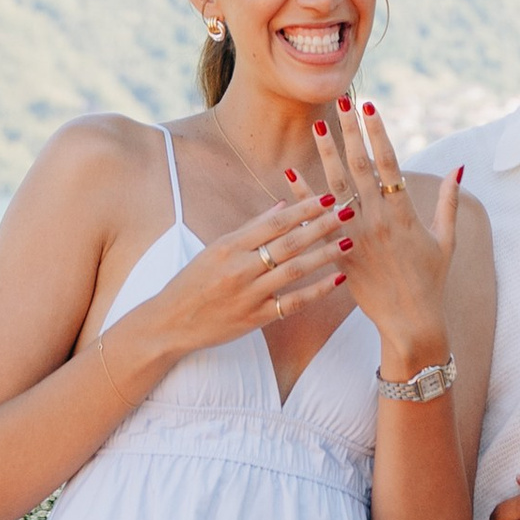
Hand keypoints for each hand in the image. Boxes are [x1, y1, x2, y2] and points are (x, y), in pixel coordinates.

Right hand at [145, 189, 348, 358]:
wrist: (170, 322)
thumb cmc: (193, 282)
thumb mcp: (216, 249)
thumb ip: (251, 228)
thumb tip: (283, 206)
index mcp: (229, 245)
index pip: (274, 222)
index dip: (304, 209)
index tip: (328, 197)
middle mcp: (240, 268)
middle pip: (289, 242)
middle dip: (321, 226)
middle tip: (348, 213)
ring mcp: (249, 294)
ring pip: (295, 270)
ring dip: (325, 254)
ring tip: (349, 241)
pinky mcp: (256, 318)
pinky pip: (293, 302)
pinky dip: (317, 290)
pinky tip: (337, 279)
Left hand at [306, 95, 458, 373]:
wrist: (411, 322)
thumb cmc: (432, 280)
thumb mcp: (446, 240)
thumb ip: (449, 202)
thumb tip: (458, 168)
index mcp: (405, 213)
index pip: (389, 164)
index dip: (379, 134)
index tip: (371, 108)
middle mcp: (378, 220)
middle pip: (361, 168)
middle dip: (351, 133)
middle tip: (341, 103)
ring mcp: (357, 237)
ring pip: (337, 189)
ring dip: (326, 156)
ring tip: (316, 127)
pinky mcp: (341, 254)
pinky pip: (317, 222)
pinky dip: (302, 197)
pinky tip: (290, 174)